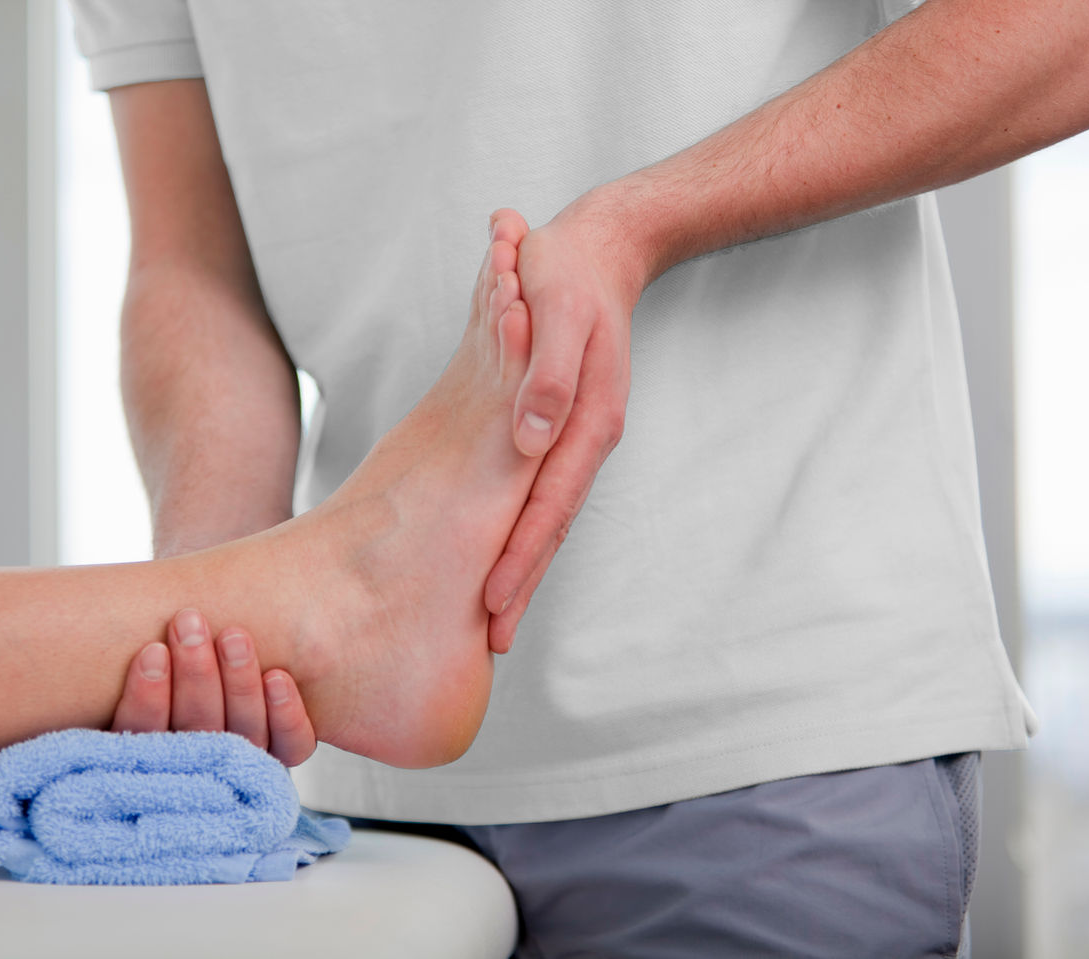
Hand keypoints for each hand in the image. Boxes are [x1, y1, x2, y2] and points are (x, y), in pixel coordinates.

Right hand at [0, 615, 315, 839]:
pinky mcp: (263, 742)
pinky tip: (276, 674)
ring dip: (236, 689)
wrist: (149, 619)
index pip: (137, 774)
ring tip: (215, 628)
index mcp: (109, 788)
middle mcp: (165, 789)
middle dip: (196, 692)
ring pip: (242, 750)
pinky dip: (286, 715)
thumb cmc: (62, 675)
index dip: (149, 720)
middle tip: (181, 628)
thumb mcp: (10, 710)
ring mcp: (219, 766)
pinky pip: (287, 750)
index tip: (148, 658)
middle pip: (195, 757)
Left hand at [483, 196, 644, 652]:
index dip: (520, 556)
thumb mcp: (556, 307)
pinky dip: (523, 526)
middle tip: (491, 640)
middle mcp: (582, 438)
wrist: (598, 246)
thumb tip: (531, 437)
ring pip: (546, 513)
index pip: (549, 505)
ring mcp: (573, 436)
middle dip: (521, 582)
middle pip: (550, 524)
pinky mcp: (558, 426)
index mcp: (587, 420)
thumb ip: (549, 374)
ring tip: (494, 614)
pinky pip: (539, 488)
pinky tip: (503, 549)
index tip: (493, 605)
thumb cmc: (567, 273)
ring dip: (522, 563)